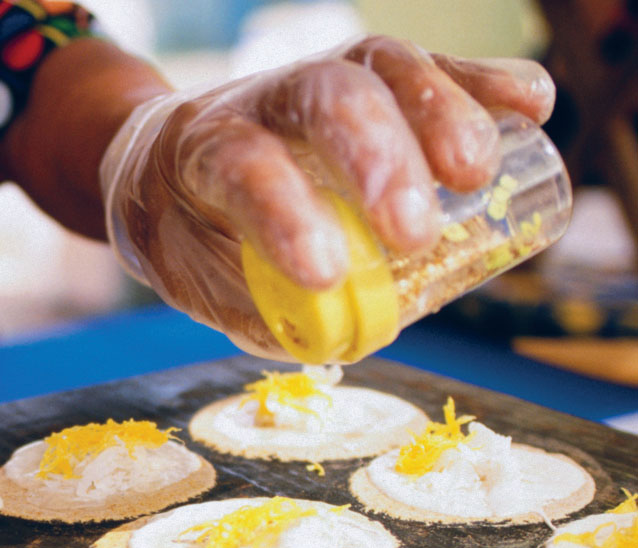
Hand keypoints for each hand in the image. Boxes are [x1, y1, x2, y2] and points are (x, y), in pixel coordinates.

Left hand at [101, 36, 554, 358]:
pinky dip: (479, 82)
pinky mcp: (366, 82)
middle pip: (327, 97)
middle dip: (379, 159)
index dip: (284, 212)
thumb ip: (265, 307)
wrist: (169, 170)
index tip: (327, 274)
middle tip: (415, 233)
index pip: (244, 165)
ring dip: (441, 113)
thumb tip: (349, 332)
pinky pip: (425, 69)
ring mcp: (319, 79)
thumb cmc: (193, 233)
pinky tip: (526, 104)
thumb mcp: (204, 282)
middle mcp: (265, 99)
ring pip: (382, 67)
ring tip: (479, 172)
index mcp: (205, 152)